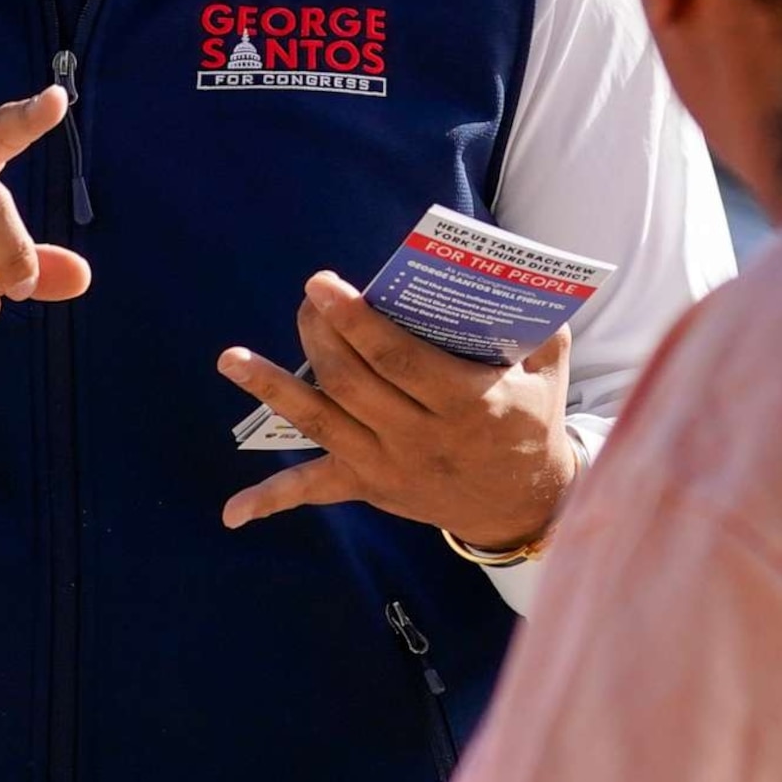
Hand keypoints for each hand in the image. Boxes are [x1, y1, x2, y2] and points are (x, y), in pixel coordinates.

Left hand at [217, 274, 576, 553]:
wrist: (526, 502)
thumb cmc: (532, 415)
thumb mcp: (548, 365)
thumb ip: (533, 319)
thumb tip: (501, 269)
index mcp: (467, 404)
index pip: (398, 359)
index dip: (356, 321)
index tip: (323, 283)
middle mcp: (421, 439)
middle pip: (352, 383)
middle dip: (321, 335)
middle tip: (308, 298)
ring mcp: (389, 467)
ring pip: (321, 423)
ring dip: (272, 390)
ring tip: (232, 358)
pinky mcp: (370, 487)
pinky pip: (316, 492)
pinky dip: (272, 501)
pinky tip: (233, 512)